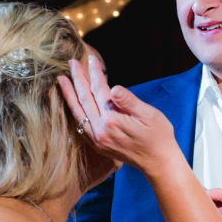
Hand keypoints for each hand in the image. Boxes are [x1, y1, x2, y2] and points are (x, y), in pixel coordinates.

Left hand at [58, 52, 178, 175]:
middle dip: (78, 79)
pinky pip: (80, 125)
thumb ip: (129, 101)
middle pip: (85, 99)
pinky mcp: (98, 145)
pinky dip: (74, 112)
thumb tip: (113, 88)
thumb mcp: (149, 115)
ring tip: (62, 80)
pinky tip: (72, 104)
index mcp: (113, 120)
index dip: (96, 73)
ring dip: (69, 95)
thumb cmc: (159, 136)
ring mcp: (97, 139)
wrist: (159, 163)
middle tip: (71, 62)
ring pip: (78, 112)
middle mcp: (101, 130)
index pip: (100, 90)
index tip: (91, 58)